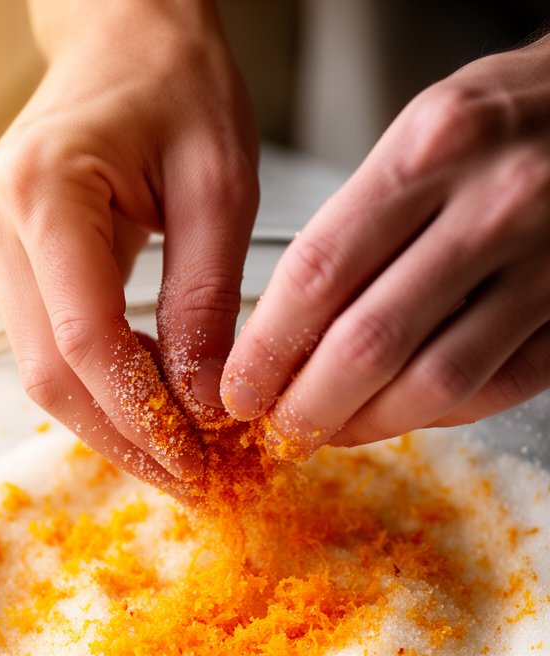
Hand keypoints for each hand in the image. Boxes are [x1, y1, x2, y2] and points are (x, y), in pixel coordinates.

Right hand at [0, 0, 257, 489]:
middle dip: (125, 439)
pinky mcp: (6, 260)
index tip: (198, 465)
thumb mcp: (219, 185)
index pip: (83, 340)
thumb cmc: (179, 86)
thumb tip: (206, 407)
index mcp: (46, 193)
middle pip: (50, 373)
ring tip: (182, 457)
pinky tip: (154, 408)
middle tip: (193, 483)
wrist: (124, 34)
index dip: (141, 417)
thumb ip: (208, 299)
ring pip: (43, 372)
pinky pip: (49, 347)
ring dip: (113, 423)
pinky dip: (103, 388)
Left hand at [222, 35, 549, 456]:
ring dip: (369, 423)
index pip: (319, 271)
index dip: (267, 348)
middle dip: (308, 405)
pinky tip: (402, 412)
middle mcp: (492, 204)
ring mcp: (542, 263)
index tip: (240, 388)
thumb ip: (358, 225)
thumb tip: (285, 332)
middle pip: (369, 343)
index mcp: (431, 148)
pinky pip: (495, 388)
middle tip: (281, 428)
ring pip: (434, 381)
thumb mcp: (421, 135)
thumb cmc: (506, 122)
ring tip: (332, 430)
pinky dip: (437, 414)